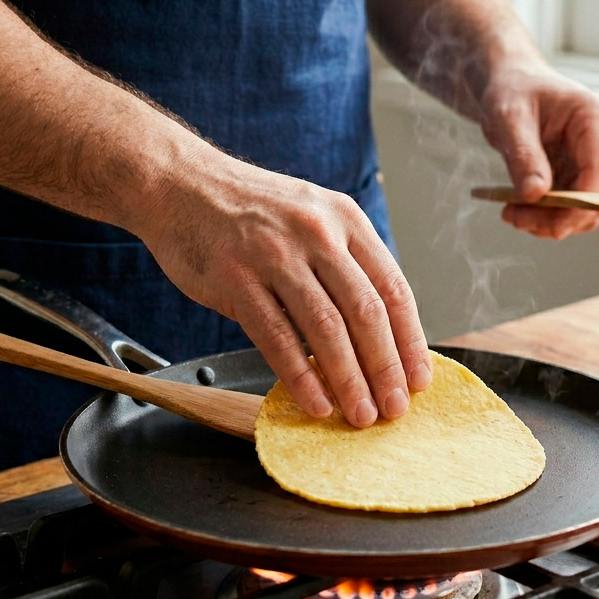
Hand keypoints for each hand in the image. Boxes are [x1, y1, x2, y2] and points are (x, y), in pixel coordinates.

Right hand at [131, 151, 432, 427]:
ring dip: (348, 380)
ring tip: (359, 414)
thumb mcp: (311, 217)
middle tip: (394, 409)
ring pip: (326, 329)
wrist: (180, 184)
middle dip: (386, 369)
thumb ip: (344, 264)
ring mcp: (275, 255)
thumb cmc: (249, 210)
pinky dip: (301, 376)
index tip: (419, 380)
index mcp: (345, 219)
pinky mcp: (236, 278)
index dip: (410, 341)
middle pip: (366, 312)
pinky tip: (314, 402)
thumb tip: (378, 333)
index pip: (393, 289)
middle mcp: (317, 233)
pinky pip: (277, 337)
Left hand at [478, 63, 598, 238]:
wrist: (514, 86)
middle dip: (559, 218)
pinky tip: (519, 209)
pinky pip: (576, 209)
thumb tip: (536, 195)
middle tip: (513, 216)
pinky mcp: (588, 175)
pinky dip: (549, 217)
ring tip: (511, 212)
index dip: (579, 207)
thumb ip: (523, 155)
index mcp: (597, 117)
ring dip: (551, 222)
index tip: (543, 225)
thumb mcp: (508, 118)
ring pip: (589, 211)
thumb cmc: (513, 92)